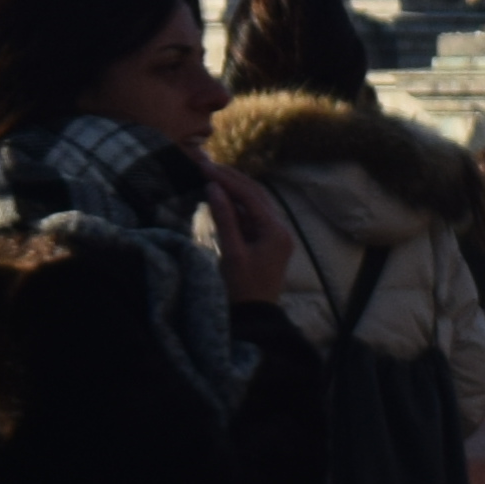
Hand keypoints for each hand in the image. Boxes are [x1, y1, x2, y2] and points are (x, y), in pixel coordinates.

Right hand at [202, 167, 295, 306]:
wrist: (254, 319)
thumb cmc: (243, 290)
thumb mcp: (232, 254)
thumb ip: (224, 219)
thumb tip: (213, 187)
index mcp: (276, 231)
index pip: (250, 196)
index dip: (226, 179)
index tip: (204, 167)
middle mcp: (280, 229)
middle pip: (255, 195)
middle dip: (231, 178)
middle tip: (206, 164)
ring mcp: (274, 235)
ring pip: (254, 203)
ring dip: (233, 189)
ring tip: (211, 174)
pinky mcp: (265, 241)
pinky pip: (250, 216)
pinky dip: (235, 205)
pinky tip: (220, 196)